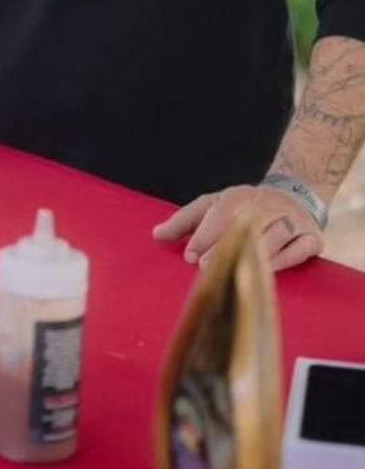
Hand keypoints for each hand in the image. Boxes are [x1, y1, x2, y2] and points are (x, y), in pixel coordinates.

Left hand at [152, 184, 324, 271]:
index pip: (220, 213)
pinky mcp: (312, 237)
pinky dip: (283, 260)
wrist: (292, 196)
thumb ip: (185, 221)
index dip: (205, 234)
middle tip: (206, 268)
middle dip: (225, 246)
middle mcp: (267, 204)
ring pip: (274, 235)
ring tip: (234, 271)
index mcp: (239, 196)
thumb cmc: (242, 208)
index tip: (190, 255)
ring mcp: (292, 219)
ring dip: (253, 254)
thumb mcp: (212, 207)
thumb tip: (156, 235)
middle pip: (246, 224)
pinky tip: (265, 271)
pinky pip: (299, 249)